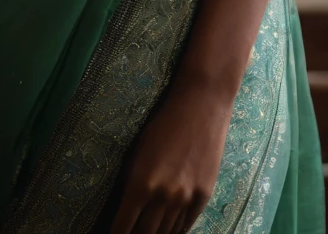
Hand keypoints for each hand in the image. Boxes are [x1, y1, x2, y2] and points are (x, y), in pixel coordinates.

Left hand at [110, 77, 233, 233]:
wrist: (200, 106)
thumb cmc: (163, 124)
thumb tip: (126, 210)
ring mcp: (185, 198)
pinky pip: (186, 225)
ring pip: (167, 232)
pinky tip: (169, 230)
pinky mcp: (203, 195)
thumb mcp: (137, 152)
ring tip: (148, 231)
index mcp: (140, 184)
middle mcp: (163, 196)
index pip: (123, 227)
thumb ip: (131, 183)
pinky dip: (176, 230)